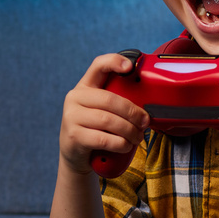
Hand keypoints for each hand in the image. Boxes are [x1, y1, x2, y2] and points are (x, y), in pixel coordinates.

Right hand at [59, 54, 149, 175]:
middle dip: (132, 112)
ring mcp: (71, 116)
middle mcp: (75, 98)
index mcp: (85, 86)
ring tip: (137, 137)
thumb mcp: (103, 112)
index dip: (114, 62)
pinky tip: (125, 145)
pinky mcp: (74, 136)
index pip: (98, 65)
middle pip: (109, 99)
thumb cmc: (96, 131)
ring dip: (129, 131)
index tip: (129, 67)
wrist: (76, 156)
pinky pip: (104, 139)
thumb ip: (118, 104)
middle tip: (144, 122)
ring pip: (108, 120)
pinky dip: (120, 143)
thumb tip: (147, 110)